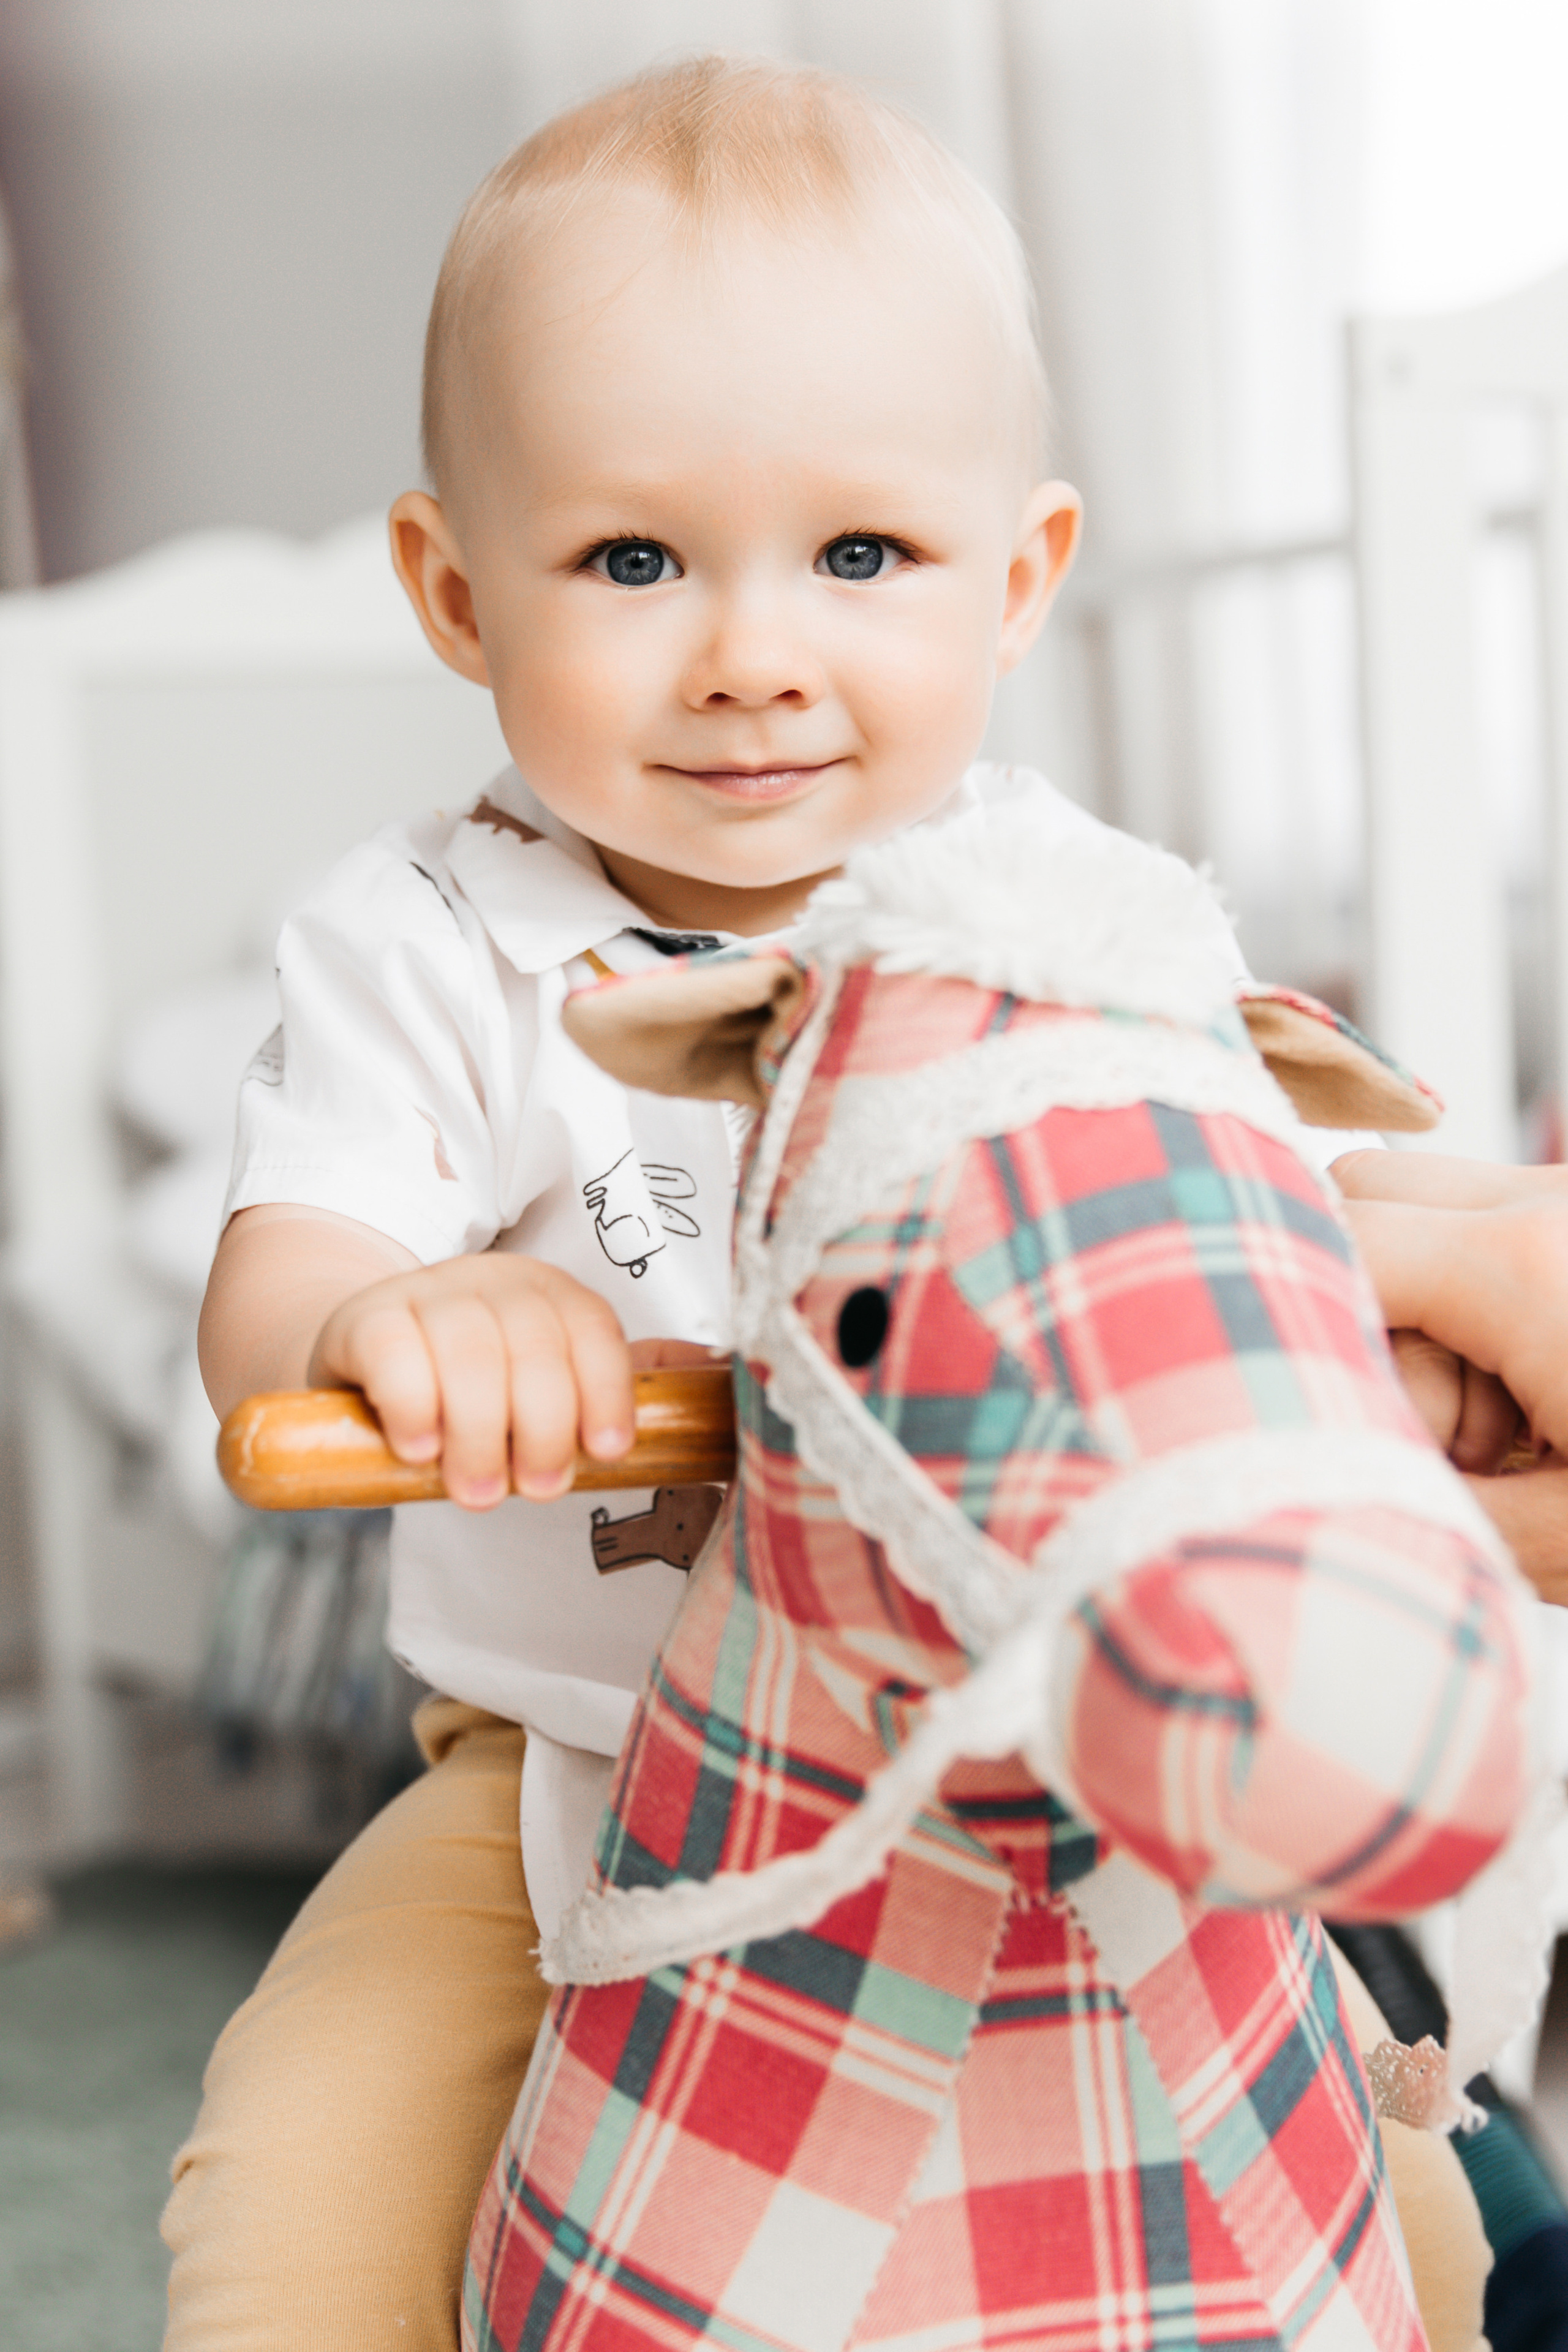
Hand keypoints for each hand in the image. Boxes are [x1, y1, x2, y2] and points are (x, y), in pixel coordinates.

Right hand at [307, 1252, 712, 1510]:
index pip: (592, 1328)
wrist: (362, 1367)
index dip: (608, 1391)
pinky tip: (419, 1446)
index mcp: (548, 1293)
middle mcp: (491, 1281)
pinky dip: (412, 1403)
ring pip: (468, 1349)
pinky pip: (394, 1349)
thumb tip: (711, 1370)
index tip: (608, 1451)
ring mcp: (424, 1293)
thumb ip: (607, 1385)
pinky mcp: (364, 1318)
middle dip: (543, 1426)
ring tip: (478, 1490)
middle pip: (533, 1344)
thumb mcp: (543, 1386)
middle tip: (534, 1489)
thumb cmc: (471, 1391)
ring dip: (478, 1430)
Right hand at [1335, 1151, 1567, 1595]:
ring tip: (1500, 1421)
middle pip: (1362, 1191)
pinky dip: (1472, 1303)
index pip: (1329, 1241)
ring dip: (1413, 1300)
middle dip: (1347, 1301)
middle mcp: (1545, 1207)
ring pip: (1422, 1201)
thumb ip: (1436, 1507)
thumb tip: (1337, 1488)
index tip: (1298, 1414)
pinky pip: (1487, 1231)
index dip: (1285, 1327)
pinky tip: (1536, 1398)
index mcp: (1526, 1269)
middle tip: (1423, 1424)